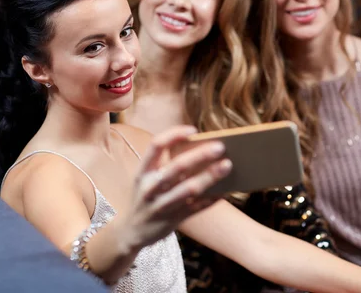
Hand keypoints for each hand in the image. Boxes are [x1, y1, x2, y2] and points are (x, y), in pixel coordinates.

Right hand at [119, 125, 230, 247]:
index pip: (156, 145)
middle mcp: (150, 187)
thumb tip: (200, 149)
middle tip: (220, 146)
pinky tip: (226, 190)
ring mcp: (161, 205)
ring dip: (210, 176)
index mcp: (143, 171)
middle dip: (200, 155)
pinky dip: (213, 198)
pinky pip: (197, 207)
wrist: (132, 232)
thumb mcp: (147, 179)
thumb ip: (166, 165)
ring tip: (227, 165)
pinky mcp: (173, 220)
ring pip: (189, 188)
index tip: (193, 129)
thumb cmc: (147, 197)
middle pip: (177, 166)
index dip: (174, 134)